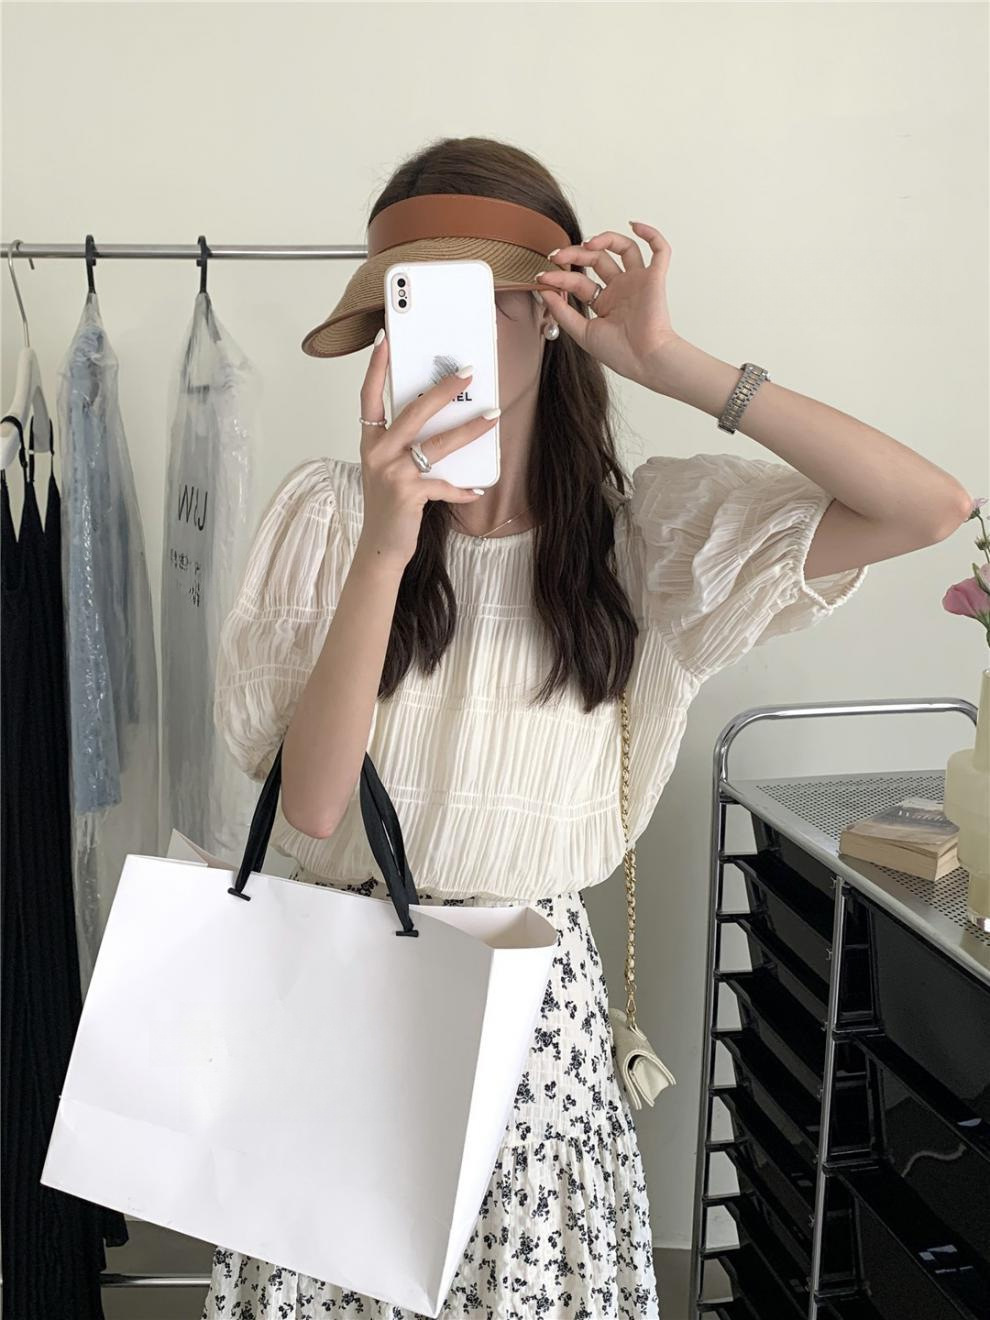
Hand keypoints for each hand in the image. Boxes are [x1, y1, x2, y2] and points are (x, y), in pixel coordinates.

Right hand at [356, 335, 496, 570]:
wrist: (379, 547)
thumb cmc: (389, 505)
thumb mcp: (389, 469)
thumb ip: (406, 445)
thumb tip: (443, 420)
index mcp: (371, 442)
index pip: (369, 396)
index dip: (376, 368)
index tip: (385, 339)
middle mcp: (378, 453)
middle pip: (413, 412)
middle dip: (443, 390)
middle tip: (467, 372)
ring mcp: (392, 473)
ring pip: (436, 444)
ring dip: (468, 430)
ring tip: (492, 417)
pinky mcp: (408, 495)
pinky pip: (444, 486)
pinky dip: (462, 489)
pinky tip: (477, 489)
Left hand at [535, 221, 681, 390]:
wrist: (644, 360)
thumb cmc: (619, 353)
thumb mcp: (581, 332)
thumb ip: (562, 311)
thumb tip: (543, 289)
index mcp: (605, 302)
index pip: (578, 281)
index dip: (559, 276)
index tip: (542, 277)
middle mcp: (621, 288)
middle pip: (597, 259)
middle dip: (575, 254)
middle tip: (557, 255)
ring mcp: (638, 282)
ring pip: (624, 248)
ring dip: (605, 239)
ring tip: (587, 244)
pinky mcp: (655, 278)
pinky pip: (660, 250)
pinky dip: (651, 234)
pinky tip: (635, 225)